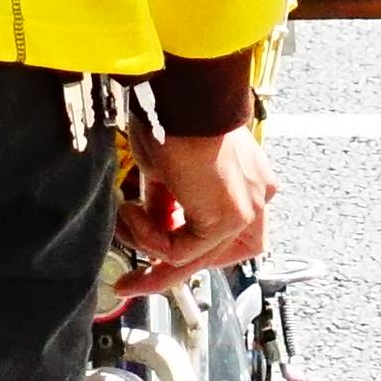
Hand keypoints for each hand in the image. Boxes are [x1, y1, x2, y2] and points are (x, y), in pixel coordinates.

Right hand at [115, 123, 277, 300]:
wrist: (180, 98)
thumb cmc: (172, 114)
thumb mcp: (166, 168)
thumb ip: (167, 203)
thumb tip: (153, 224)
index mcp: (247, 180)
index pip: (222, 233)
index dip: (183, 246)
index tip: (150, 257)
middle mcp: (256, 196)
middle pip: (217, 256)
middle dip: (169, 269)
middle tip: (133, 281)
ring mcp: (247, 209)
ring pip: (195, 259)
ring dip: (148, 246)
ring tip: (124, 219)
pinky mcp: (230, 218)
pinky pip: (182, 252)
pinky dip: (150, 238)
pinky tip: (132, 212)